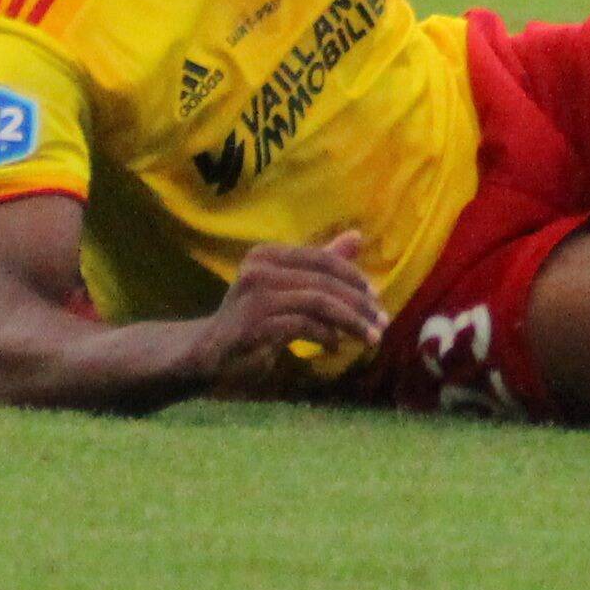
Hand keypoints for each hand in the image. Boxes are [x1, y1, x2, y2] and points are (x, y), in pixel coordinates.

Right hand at [193, 239, 384, 393]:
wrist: (207, 353)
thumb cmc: (253, 319)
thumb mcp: (288, 287)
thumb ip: (321, 264)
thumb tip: (357, 236)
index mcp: (267, 254)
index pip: (322, 258)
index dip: (354, 277)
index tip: (376, 299)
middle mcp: (259, 268)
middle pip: (324, 281)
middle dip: (359, 304)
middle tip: (381, 323)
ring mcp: (254, 296)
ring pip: (319, 302)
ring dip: (351, 322)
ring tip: (370, 338)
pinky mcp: (254, 325)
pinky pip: (303, 325)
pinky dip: (326, 336)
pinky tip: (334, 346)